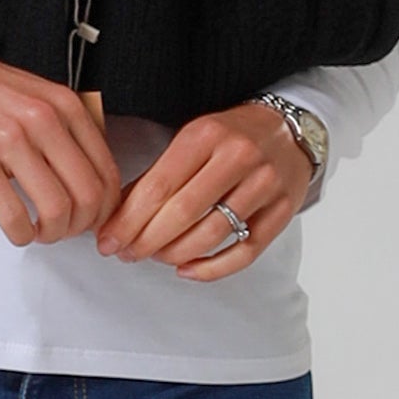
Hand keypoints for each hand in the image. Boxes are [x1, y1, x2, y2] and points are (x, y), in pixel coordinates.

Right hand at [0, 25, 122, 248]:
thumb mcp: (34, 92)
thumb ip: (64, 127)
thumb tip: (88, 178)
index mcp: (62, 103)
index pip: (106, 171)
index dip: (105, 209)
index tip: (92, 220)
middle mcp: (42, 118)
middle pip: (89, 196)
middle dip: (81, 227)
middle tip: (64, 231)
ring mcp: (8, 138)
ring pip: (56, 210)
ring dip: (52, 234)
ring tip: (39, 231)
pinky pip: (13, 215)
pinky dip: (21, 235)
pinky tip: (16, 229)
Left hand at [95, 102, 313, 280]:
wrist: (288, 129)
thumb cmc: (232, 135)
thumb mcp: (193, 137)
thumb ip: (159, 172)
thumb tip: (120, 214)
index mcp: (206, 134)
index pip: (160, 185)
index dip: (129, 219)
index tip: (109, 240)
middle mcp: (237, 156)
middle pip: (183, 212)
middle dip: (147, 240)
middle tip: (127, 254)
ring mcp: (264, 184)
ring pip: (212, 234)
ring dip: (175, 254)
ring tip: (155, 257)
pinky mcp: (283, 211)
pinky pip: (245, 252)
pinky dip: (212, 269)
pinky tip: (188, 270)